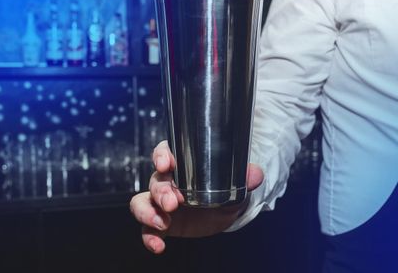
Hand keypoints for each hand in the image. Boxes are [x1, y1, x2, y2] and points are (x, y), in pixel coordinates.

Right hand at [129, 140, 263, 253]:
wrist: (221, 212)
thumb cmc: (222, 190)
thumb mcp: (235, 183)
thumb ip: (245, 177)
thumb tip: (255, 174)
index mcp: (182, 164)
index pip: (165, 152)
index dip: (162, 155)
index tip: (166, 163)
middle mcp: (167, 181)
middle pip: (156, 180)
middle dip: (161, 191)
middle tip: (173, 202)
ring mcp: (160, 202)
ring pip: (142, 202)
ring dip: (148, 211)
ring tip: (162, 223)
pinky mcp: (160, 222)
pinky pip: (146, 229)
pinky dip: (149, 237)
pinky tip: (158, 245)